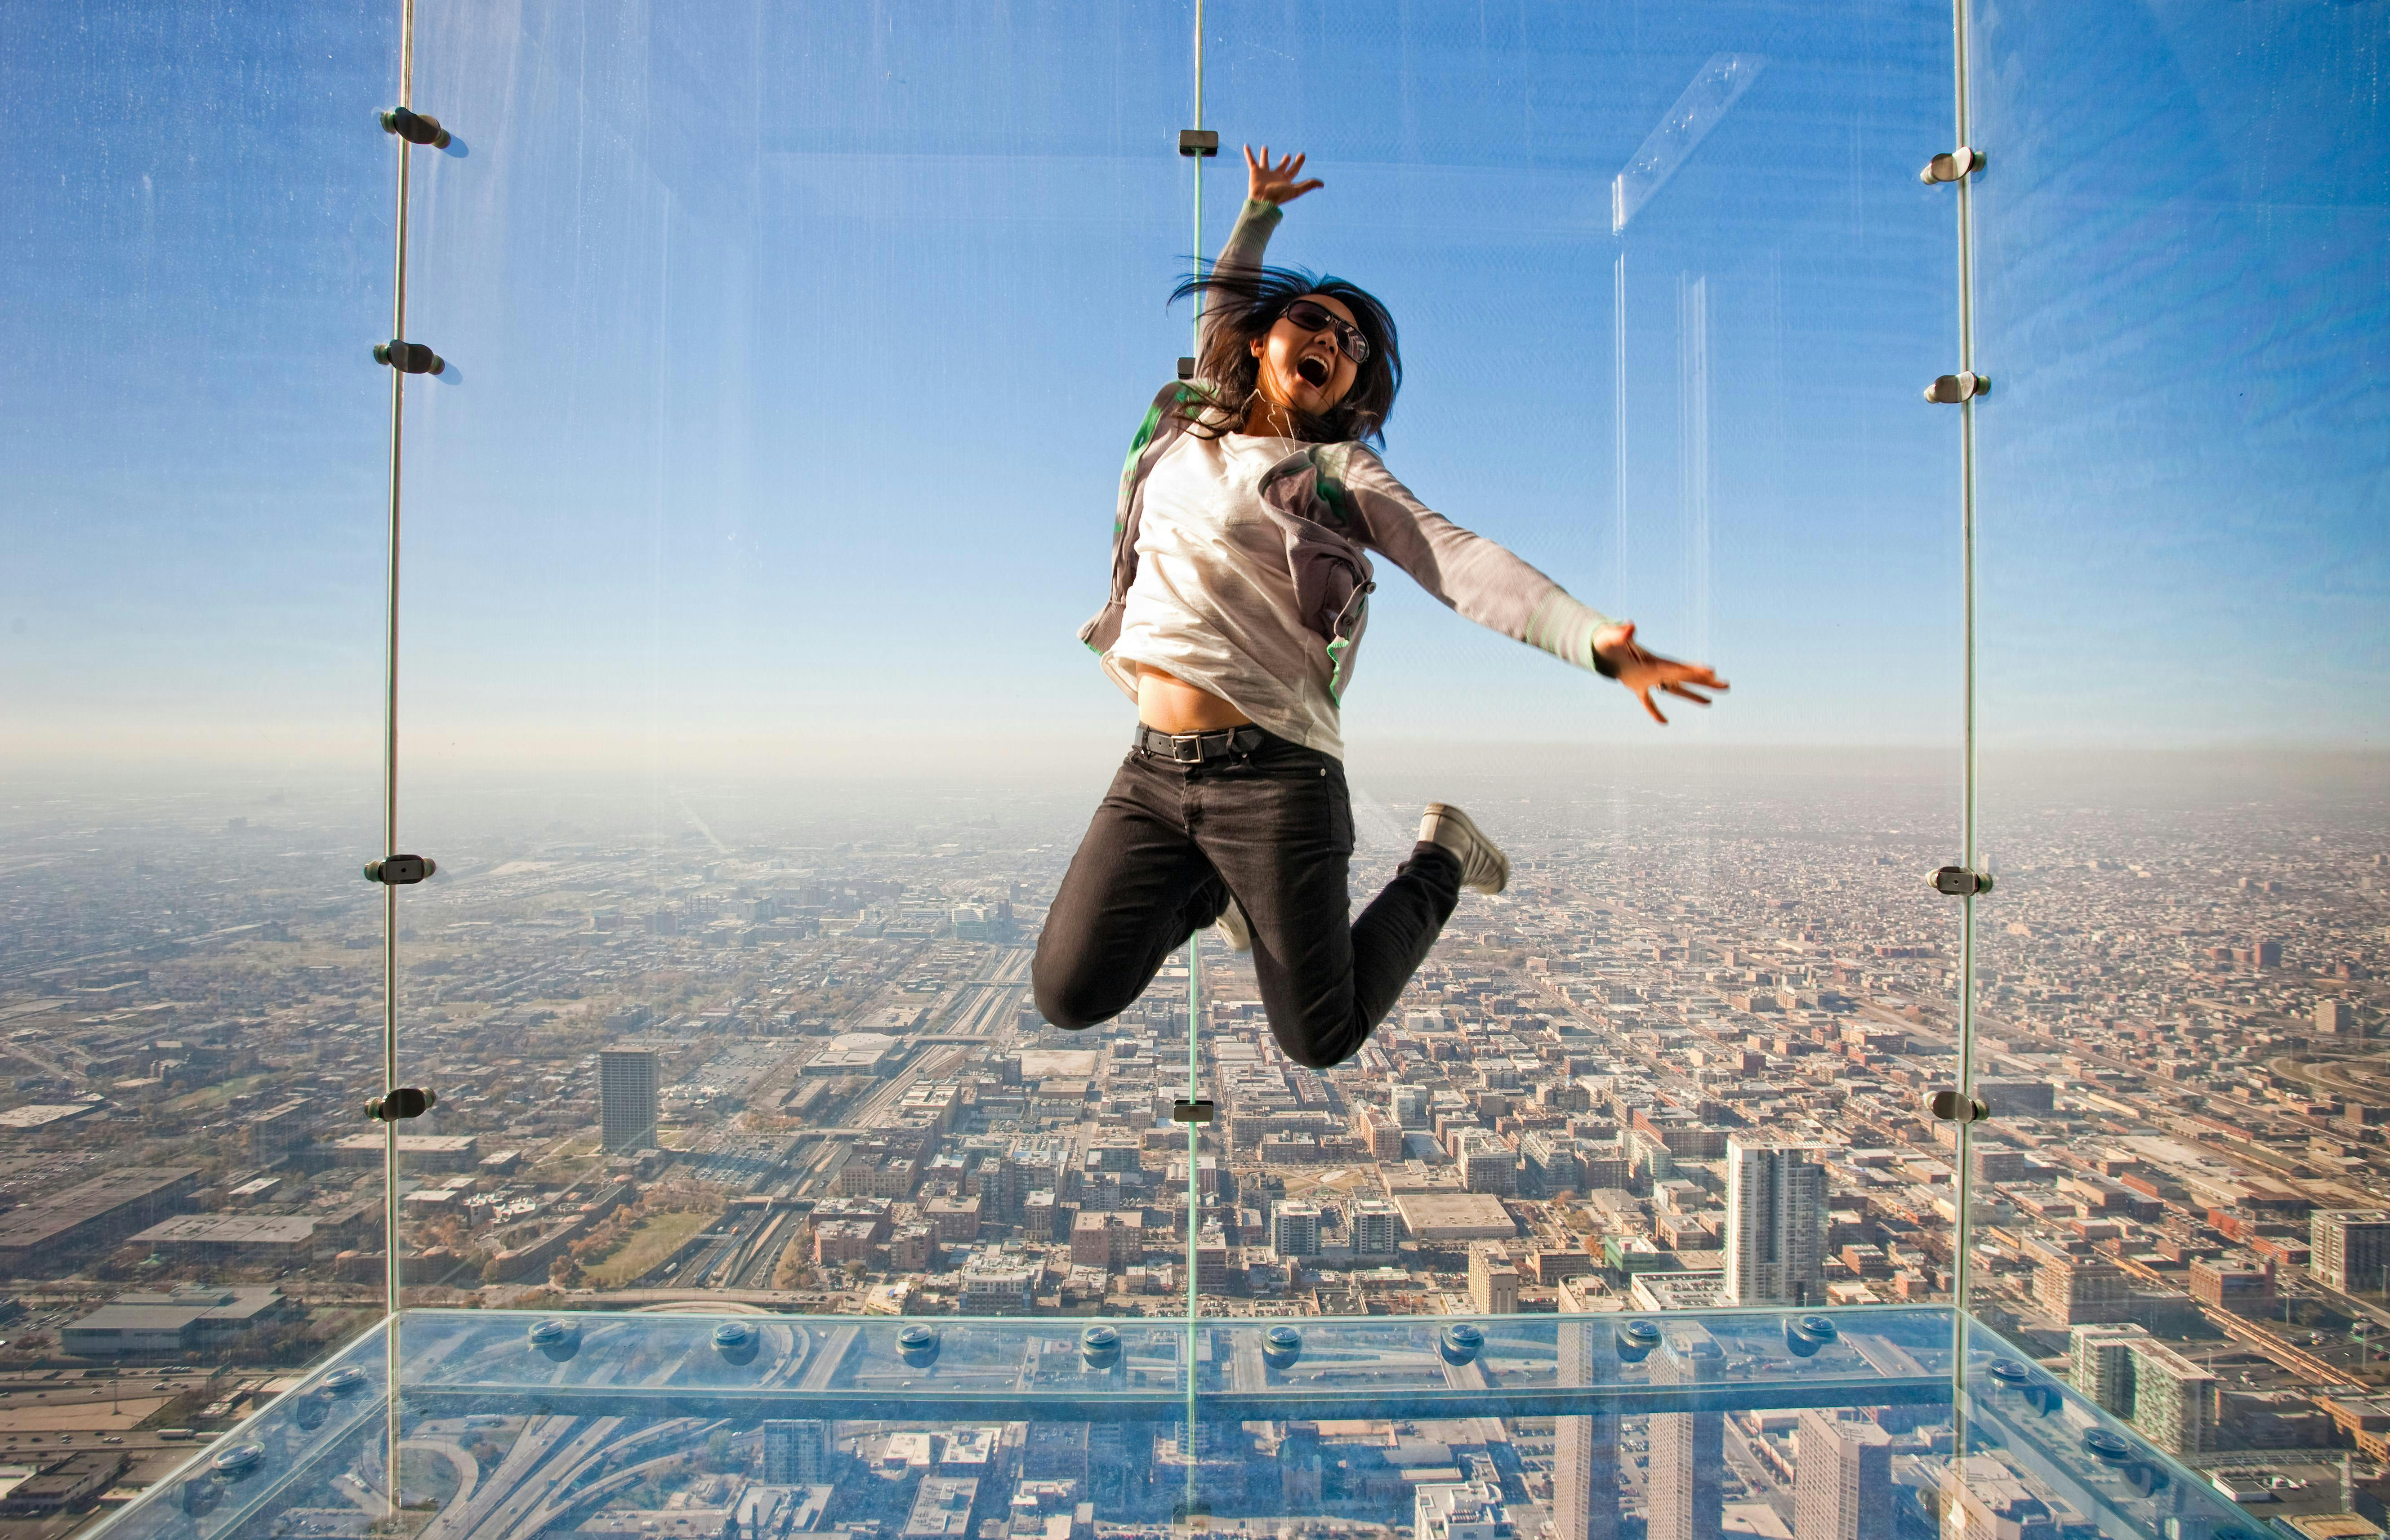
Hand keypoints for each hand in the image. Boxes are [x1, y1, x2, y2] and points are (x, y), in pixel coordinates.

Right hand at [1245, 145, 1322, 206]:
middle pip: (1282, 167)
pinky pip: (1251, 160)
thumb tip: (1322, 184)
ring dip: (1265, 155)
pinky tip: (1246, 146)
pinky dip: (1248, 153)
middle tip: (1288, 155)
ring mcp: (1265, 173)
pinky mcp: (1255, 171)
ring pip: (1265, 162)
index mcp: (1285, 180)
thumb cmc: (1279, 196)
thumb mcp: (1296, 190)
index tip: (1302, 155)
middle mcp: (1275, 176)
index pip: (1294, 170)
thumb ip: (1308, 185)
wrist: (1262, 200)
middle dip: (1285, 161)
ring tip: (1265, 147)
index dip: (1299, 162)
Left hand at [1594, 622, 1728, 725]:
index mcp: (1653, 662)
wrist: (1598, 647)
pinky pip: (1648, 701)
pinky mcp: (1636, 686)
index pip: (1678, 668)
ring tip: (1710, 703)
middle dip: (1706, 682)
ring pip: (1674, 689)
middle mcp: (1656, 670)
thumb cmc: (1606, 641)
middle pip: (1685, 678)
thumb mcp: (1613, 638)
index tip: (1713, 672)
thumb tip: (1630, 626)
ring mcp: (1648, 678)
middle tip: (1726, 685)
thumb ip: (1622, 634)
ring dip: (1691, 695)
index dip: (1694, 670)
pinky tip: (1663, 722)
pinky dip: (1654, 710)